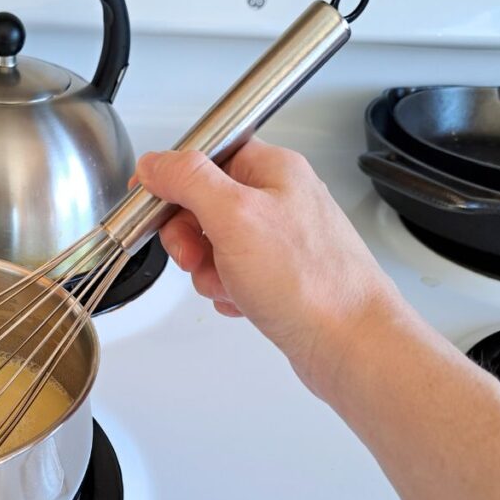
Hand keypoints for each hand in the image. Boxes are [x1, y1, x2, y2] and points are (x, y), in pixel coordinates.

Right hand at [134, 139, 405, 397]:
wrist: (349, 344)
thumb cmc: (309, 282)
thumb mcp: (234, 216)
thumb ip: (188, 180)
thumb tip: (156, 163)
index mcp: (273, 169)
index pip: (206, 155)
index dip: (173, 181)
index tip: (150, 205)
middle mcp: (280, 200)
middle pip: (204, 202)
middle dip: (189, 236)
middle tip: (194, 256)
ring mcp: (281, 240)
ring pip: (214, 244)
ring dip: (208, 269)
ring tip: (230, 285)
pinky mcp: (280, 276)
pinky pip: (232, 275)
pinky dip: (227, 290)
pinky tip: (243, 302)